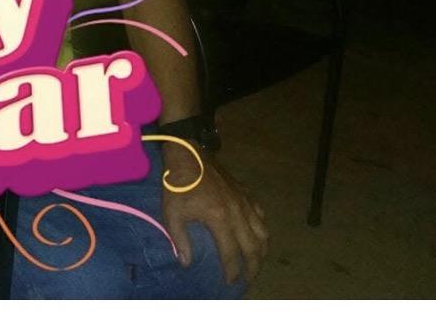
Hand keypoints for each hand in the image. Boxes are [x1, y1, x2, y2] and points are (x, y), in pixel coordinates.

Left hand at [160, 144, 268, 284]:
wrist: (188, 153)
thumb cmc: (178, 184)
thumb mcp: (172, 213)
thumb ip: (179, 239)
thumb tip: (186, 263)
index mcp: (219, 219)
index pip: (231, 254)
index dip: (232, 271)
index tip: (231, 282)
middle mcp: (238, 213)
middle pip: (253, 248)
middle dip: (252, 267)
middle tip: (248, 279)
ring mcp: (245, 202)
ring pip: (263, 233)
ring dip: (262, 251)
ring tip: (256, 262)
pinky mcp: (246, 193)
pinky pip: (261, 216)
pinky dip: (262, 230)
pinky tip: (258, 236)